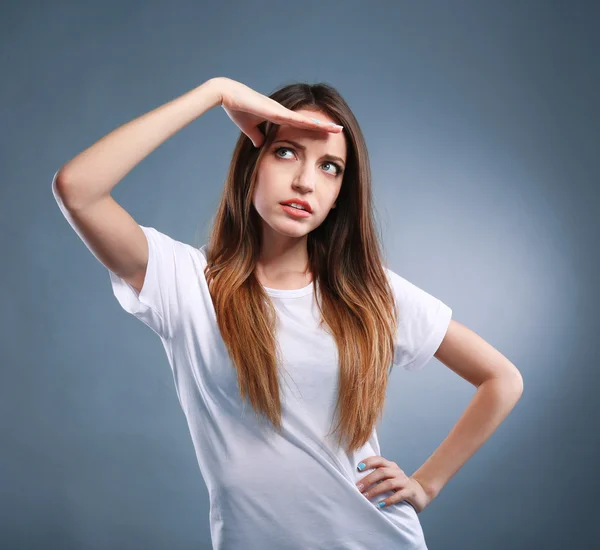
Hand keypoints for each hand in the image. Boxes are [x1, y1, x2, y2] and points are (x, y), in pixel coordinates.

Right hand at [213, 77, 342, 147]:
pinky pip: (297, 120)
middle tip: (339, 130)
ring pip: (307, 120)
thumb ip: (257, 136)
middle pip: (308, 121)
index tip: (326, 134)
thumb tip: (261, 145)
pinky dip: (309, 124)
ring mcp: (281, 111)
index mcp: (278, 117)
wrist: (227, 95)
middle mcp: (284, 113)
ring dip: (322, 125)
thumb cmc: (237, 109)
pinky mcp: (276, 112)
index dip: (313, 129)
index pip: (300, 125)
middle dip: (324, 126)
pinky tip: (321, 127)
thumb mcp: (249, 128)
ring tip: (338, 129)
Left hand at [355, 456, 433, 512]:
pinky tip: (380, 505)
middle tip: (358, 488)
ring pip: (388, 484)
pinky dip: (388, 500)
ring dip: (375, 490)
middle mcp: (397, 471)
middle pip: (381, 472)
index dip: (368, 462)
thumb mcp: (389, 477)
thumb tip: (357, 480)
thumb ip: (377, 475)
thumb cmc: (398, 485)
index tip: (358, 468)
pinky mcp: (409, 492)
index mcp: (390, 465)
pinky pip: (398, 495)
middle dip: (368, 480)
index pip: (378, 460)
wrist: (420, 492)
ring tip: (365, 497)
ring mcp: (404, 481)